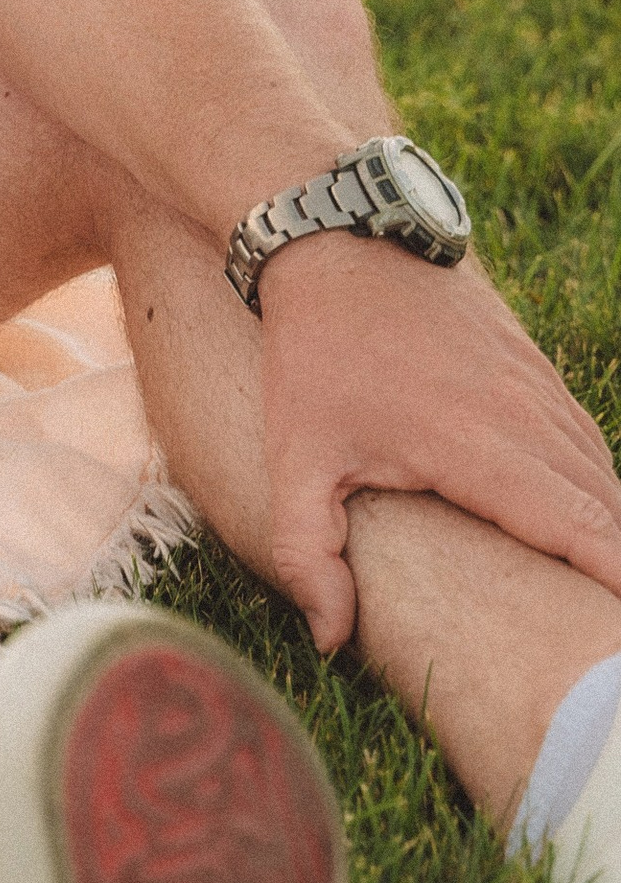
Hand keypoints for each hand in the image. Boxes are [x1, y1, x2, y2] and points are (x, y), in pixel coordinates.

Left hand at [259, 230, 620, 649]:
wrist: (338, 240)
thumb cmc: (316, 353)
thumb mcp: (294, 459)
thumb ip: (307, 555)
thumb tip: (329, 642)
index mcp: (484, 449)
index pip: (584, 529)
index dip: (617, 581)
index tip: (619, 632)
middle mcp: (531, 418)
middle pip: (608, 510)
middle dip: (617, 572)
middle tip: (604, 636)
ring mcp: (541, 388)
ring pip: (602, 472)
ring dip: (607, 529)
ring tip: (597, 593)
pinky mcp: (537, 370)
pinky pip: (584, 440)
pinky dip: (594, 487)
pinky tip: (584, 526)